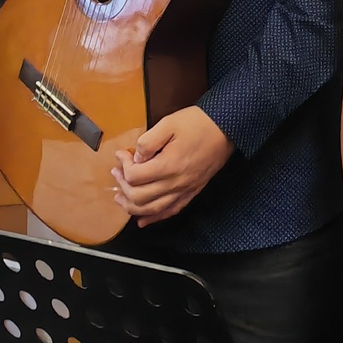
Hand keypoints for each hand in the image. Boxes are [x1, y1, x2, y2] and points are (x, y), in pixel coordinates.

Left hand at [111, 105, 232, 225]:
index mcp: (168, 165)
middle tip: (117, 173)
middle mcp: (175, 182)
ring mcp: (184, 190)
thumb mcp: (169, 123)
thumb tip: (136, 158)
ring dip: (132, 207)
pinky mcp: (191, 192)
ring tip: (121, 198)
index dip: (123, 166)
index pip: (135, 176)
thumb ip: (148, 141)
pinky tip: (143, 220)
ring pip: (152, 209)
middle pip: (139, 197)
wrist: (225, 129)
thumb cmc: (198, 123)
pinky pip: (170, 211)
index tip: (122, 155)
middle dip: (123, 186)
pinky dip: (154, 218)